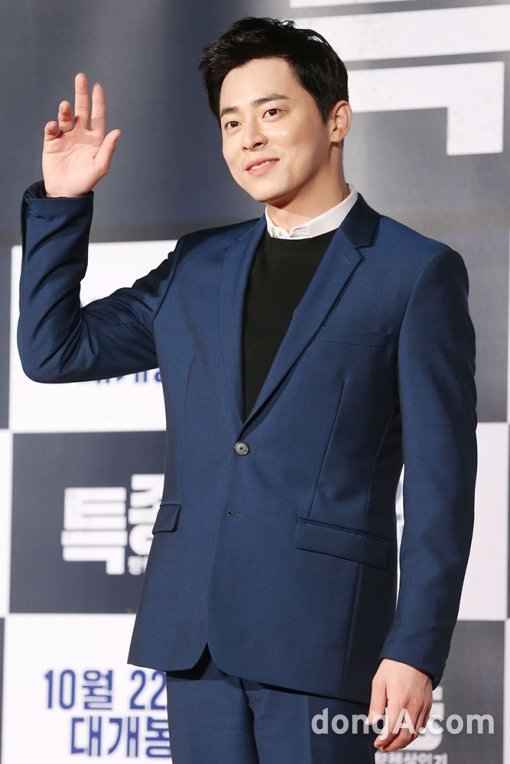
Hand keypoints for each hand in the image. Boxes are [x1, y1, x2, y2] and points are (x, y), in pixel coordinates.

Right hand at [42, 72, 120, 196]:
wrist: (65, 192)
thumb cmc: (85, 182)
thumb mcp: (99, 167)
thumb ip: (108, 149)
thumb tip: (117, 132)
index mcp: (95, 139)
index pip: (98, 116)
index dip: (98, 102)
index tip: (97, 86)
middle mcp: (81, 135)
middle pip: (81, 110)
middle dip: (81, 94)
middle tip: (80, 77)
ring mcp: (66, 137)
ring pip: (66, 117)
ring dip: (65, 110)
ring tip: (65, 107)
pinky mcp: (52, 142)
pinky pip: (51, 129)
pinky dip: (52, 125)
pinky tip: (54, 127)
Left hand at [367, 658, 432, 751]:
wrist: (414, 654)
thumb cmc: (395, 665)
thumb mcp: (379, 682)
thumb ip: (376, 704)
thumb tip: (371, 721)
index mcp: (399, 701)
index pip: (392, 730)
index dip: (384, 741)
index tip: (377, 743)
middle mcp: (413, 706)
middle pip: (405, 736)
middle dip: (393, 746)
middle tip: (383, 747)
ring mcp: (423, 706)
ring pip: (415, 733)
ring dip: (403, 742)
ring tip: (392, 744)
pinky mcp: (428, 705)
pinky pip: (422, 725)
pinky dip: (414, 734)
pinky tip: (406, 733)